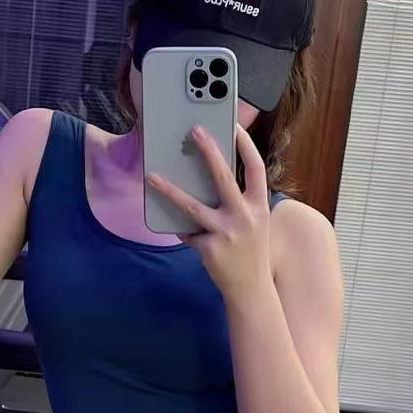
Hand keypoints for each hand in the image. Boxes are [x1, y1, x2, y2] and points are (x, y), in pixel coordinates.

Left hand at [148, 125, 271, 300]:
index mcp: (260, 205)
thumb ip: (239, 201)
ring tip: (151, 177)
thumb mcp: (253, 221)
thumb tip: (206, 177)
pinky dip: (183, 229)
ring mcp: (227, 232)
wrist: (251, 288)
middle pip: (224, 177)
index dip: (246, 144)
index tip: (234, 125)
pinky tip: (180, 229)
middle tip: (194, 131)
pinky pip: (188, 231)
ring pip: (193, 206)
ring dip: (169, 190)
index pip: (255, 167)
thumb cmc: (249, 249)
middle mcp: (245, 216)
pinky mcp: (209, 248)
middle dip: (209, 151)